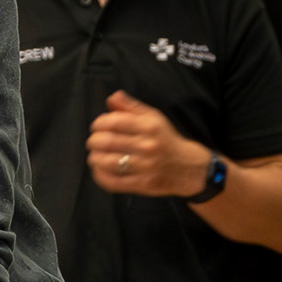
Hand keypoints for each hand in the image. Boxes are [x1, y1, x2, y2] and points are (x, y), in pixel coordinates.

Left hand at [87, 91, 213, 197]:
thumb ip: (131, 106)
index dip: (98, 123)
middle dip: (94, 141)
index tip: (97, 126)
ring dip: (94, 158)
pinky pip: (112, 181)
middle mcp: (147, 146)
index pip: (114, 122)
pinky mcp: (142, 184)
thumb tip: (112, 98)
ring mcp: (144, 167)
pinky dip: (100, 175)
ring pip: (107, 162)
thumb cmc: (167, 140)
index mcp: (149, 126)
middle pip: (107, 142)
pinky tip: (99, 169)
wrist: (188, 167)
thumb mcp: (154, 117)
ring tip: (95, 155)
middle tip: (93, 142)